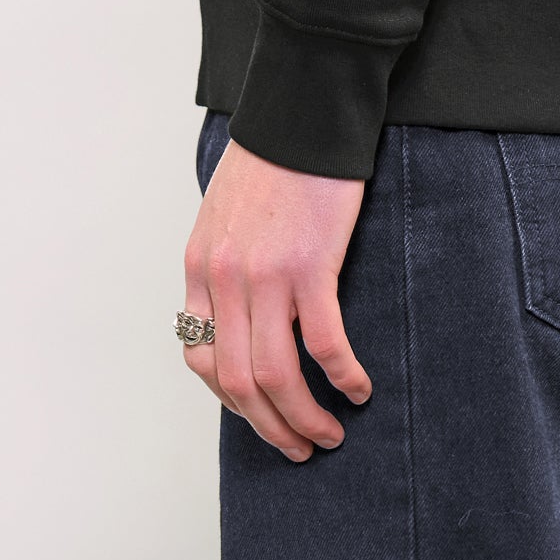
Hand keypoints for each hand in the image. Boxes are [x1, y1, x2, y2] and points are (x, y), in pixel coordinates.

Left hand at [181, 136, 373, 460]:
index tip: (260, 410)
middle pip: (238, 382)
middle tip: (299, 447)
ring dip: (304, 418)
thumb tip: (240, 312)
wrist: (301, 112)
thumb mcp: (225, 214)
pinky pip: (324, 343)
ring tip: (330, 434)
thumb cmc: (271, 159)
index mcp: (201, 267)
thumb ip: (225, 263)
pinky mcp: (310, 265)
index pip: (201, 358)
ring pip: (277, 376)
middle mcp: (225, 278)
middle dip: (269, 427)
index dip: (230, 399)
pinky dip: (342, 377)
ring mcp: (265, 275)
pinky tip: (359, 388)